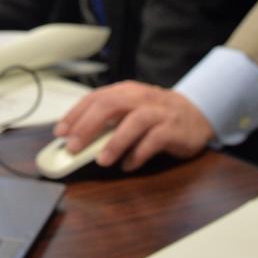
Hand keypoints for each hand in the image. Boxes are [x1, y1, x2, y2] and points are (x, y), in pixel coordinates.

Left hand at [54, 81, 214, 171]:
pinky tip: (128, 165)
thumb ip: (108, 123)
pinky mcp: (173, 129)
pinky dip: (139, 154)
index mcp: (127, 91)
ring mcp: (159, 113)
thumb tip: (76, 141)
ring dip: (115, 141)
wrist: (197, 114)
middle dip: (88, 126)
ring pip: (134, 121)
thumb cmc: (157, 115)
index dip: (76, 114)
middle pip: (111, 105)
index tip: (60, 132)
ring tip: (102, 160)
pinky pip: (154, 140)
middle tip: (73, 147)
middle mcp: (141, 98)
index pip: (96, 98)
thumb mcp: (131, 112)